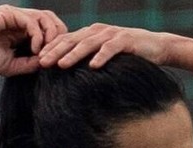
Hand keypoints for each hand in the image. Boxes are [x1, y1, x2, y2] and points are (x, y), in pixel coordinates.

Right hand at [0, 5, 66, 75]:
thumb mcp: (10, 65)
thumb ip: (28, 64)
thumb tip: (46, 63)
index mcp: (20, 31)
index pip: (46, 29)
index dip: (55, 42)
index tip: (54, 59)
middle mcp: (20, 20)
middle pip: (50, 19)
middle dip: (58, 35)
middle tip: (57, 52)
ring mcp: (15, 15)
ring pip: (44, 17)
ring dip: (50, 35)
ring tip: (47, 51)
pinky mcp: (9, 13)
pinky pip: (31, 21)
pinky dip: (37, 35)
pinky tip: (35, 49)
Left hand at [37, 22, 173, 68]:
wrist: (156, 47)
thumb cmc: (126, 55)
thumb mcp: (102, 55)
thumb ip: (85, 58)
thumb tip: (63, 71)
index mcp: (90, 34)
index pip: (66, 39)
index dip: (51, 48)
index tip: (36, 60)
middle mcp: (99, 31)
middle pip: (73, 40)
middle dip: (56, 51)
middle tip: (41, 63)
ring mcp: (112, 34)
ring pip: (88, 43)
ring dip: (74, 54)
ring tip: (61, 65)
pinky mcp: (127, 40)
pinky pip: (111, 48)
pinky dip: (102, 56)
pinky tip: (93, 66)